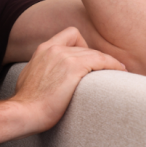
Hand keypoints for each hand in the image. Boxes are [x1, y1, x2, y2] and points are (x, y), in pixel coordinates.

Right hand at [9, 27, 126, 133]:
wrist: (24, 112)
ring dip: (108, 62)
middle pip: (86, 46)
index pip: (70, 34)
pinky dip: (113, 65)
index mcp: (44, 49)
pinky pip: (101, 61)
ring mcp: (64, 57)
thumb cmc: (27, 101)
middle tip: (107, 71)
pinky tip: (121, 71)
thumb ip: (42, 67)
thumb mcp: (30, 75)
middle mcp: (54, 49)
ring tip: (119, 71)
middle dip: (97, 58)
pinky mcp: (74, 69)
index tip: (88, 60)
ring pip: (95, 53)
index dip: (83, 45)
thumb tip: (50, 74)